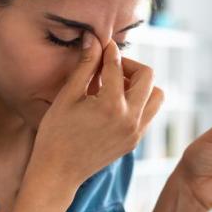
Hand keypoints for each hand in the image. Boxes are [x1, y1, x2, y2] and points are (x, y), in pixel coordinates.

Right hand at [30, 35, 163, 190]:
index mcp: (111, 105)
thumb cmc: (55, 134)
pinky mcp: (134, 141)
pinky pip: (148, 113)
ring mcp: (136, 132)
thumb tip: (94, 39)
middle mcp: (130, 119)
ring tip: (116, 86)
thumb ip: (85, 66)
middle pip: (147, 76)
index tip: (101, 44)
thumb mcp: (67, 96)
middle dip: (129, 65)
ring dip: (140, 85)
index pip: (117, 66)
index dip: (108, 51)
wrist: (58, 172)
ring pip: (156, 96)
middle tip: (109, 67)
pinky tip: (115, 103)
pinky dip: (138, 102)